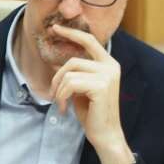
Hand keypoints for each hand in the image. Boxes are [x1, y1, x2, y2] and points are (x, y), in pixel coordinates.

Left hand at [50, 25, 134, 163]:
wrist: (106, 135)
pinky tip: (64, 108)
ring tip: (61, 103)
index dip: (71, 33)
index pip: (89, 40)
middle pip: (72, 61)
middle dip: (58, 77)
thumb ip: (76, 72)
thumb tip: (57, 60)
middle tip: (53, 92)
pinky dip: (61, 96)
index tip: (55, 28)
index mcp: (109, 64)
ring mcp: (107, 76)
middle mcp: (111, 66)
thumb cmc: (92, 112)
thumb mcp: (81, 87)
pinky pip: (70, 84)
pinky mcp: (100, 86)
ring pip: (69, 73)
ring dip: (59, 90)